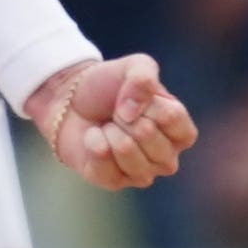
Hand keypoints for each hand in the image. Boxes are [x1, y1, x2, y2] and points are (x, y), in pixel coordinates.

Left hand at [25, 54, 196, 190]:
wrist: (69, 98)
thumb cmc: (109, 84)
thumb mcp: (133, 65)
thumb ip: (144, 76)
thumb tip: (132, 112)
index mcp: (178, 131)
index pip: (175, 119)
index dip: (150, 102)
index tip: (134, 94)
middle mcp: (166, 157)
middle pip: (150, 137)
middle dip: (125, 116)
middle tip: (116, 112)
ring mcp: (141, 173)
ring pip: (129, 154)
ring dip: (110, 131)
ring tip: (106, 125)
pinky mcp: (113, 181)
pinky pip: (105, 165)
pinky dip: (93, 143)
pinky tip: (93, 137)